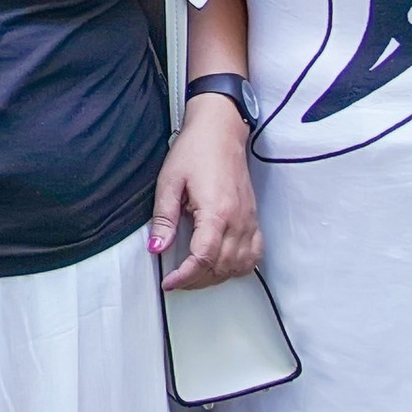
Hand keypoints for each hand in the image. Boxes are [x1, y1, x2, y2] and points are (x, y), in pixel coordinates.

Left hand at [151, 95, 262, 291]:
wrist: (220, 130)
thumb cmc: (196, 149)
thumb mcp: (170, 182)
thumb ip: (164, 219)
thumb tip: (156, 247)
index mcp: (216, 211)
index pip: (203, 258)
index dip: (184, 276)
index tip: (169, 282)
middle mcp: (237, 219)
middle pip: (221, 267)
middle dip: (196, 279)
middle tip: (176, 278)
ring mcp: (248, 220)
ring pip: (239, 265)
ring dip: (217, 276)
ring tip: (196, 273)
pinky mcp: (253, 217)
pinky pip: (255, 253)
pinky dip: (240, 266)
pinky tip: (224, 264)